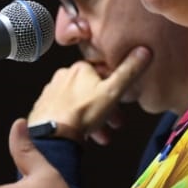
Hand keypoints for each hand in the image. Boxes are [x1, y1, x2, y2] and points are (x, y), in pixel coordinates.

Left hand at [28, 49, 150, 144]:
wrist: (53, 135)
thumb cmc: (81, 113)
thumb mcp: (113, 91)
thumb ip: (129, 71)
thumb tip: (143, 51)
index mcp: (80, 68)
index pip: (102, 72)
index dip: (115, 88)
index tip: (121, 101)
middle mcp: (63, 77)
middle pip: (91, 90)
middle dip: (105, 107)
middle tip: (113, 122)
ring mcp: (52, 93)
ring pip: (79, 103)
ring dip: (92, 118)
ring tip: (101, 132)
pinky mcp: (44, 108)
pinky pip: (65, 112)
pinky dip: (75, 121)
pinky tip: (82, 132)